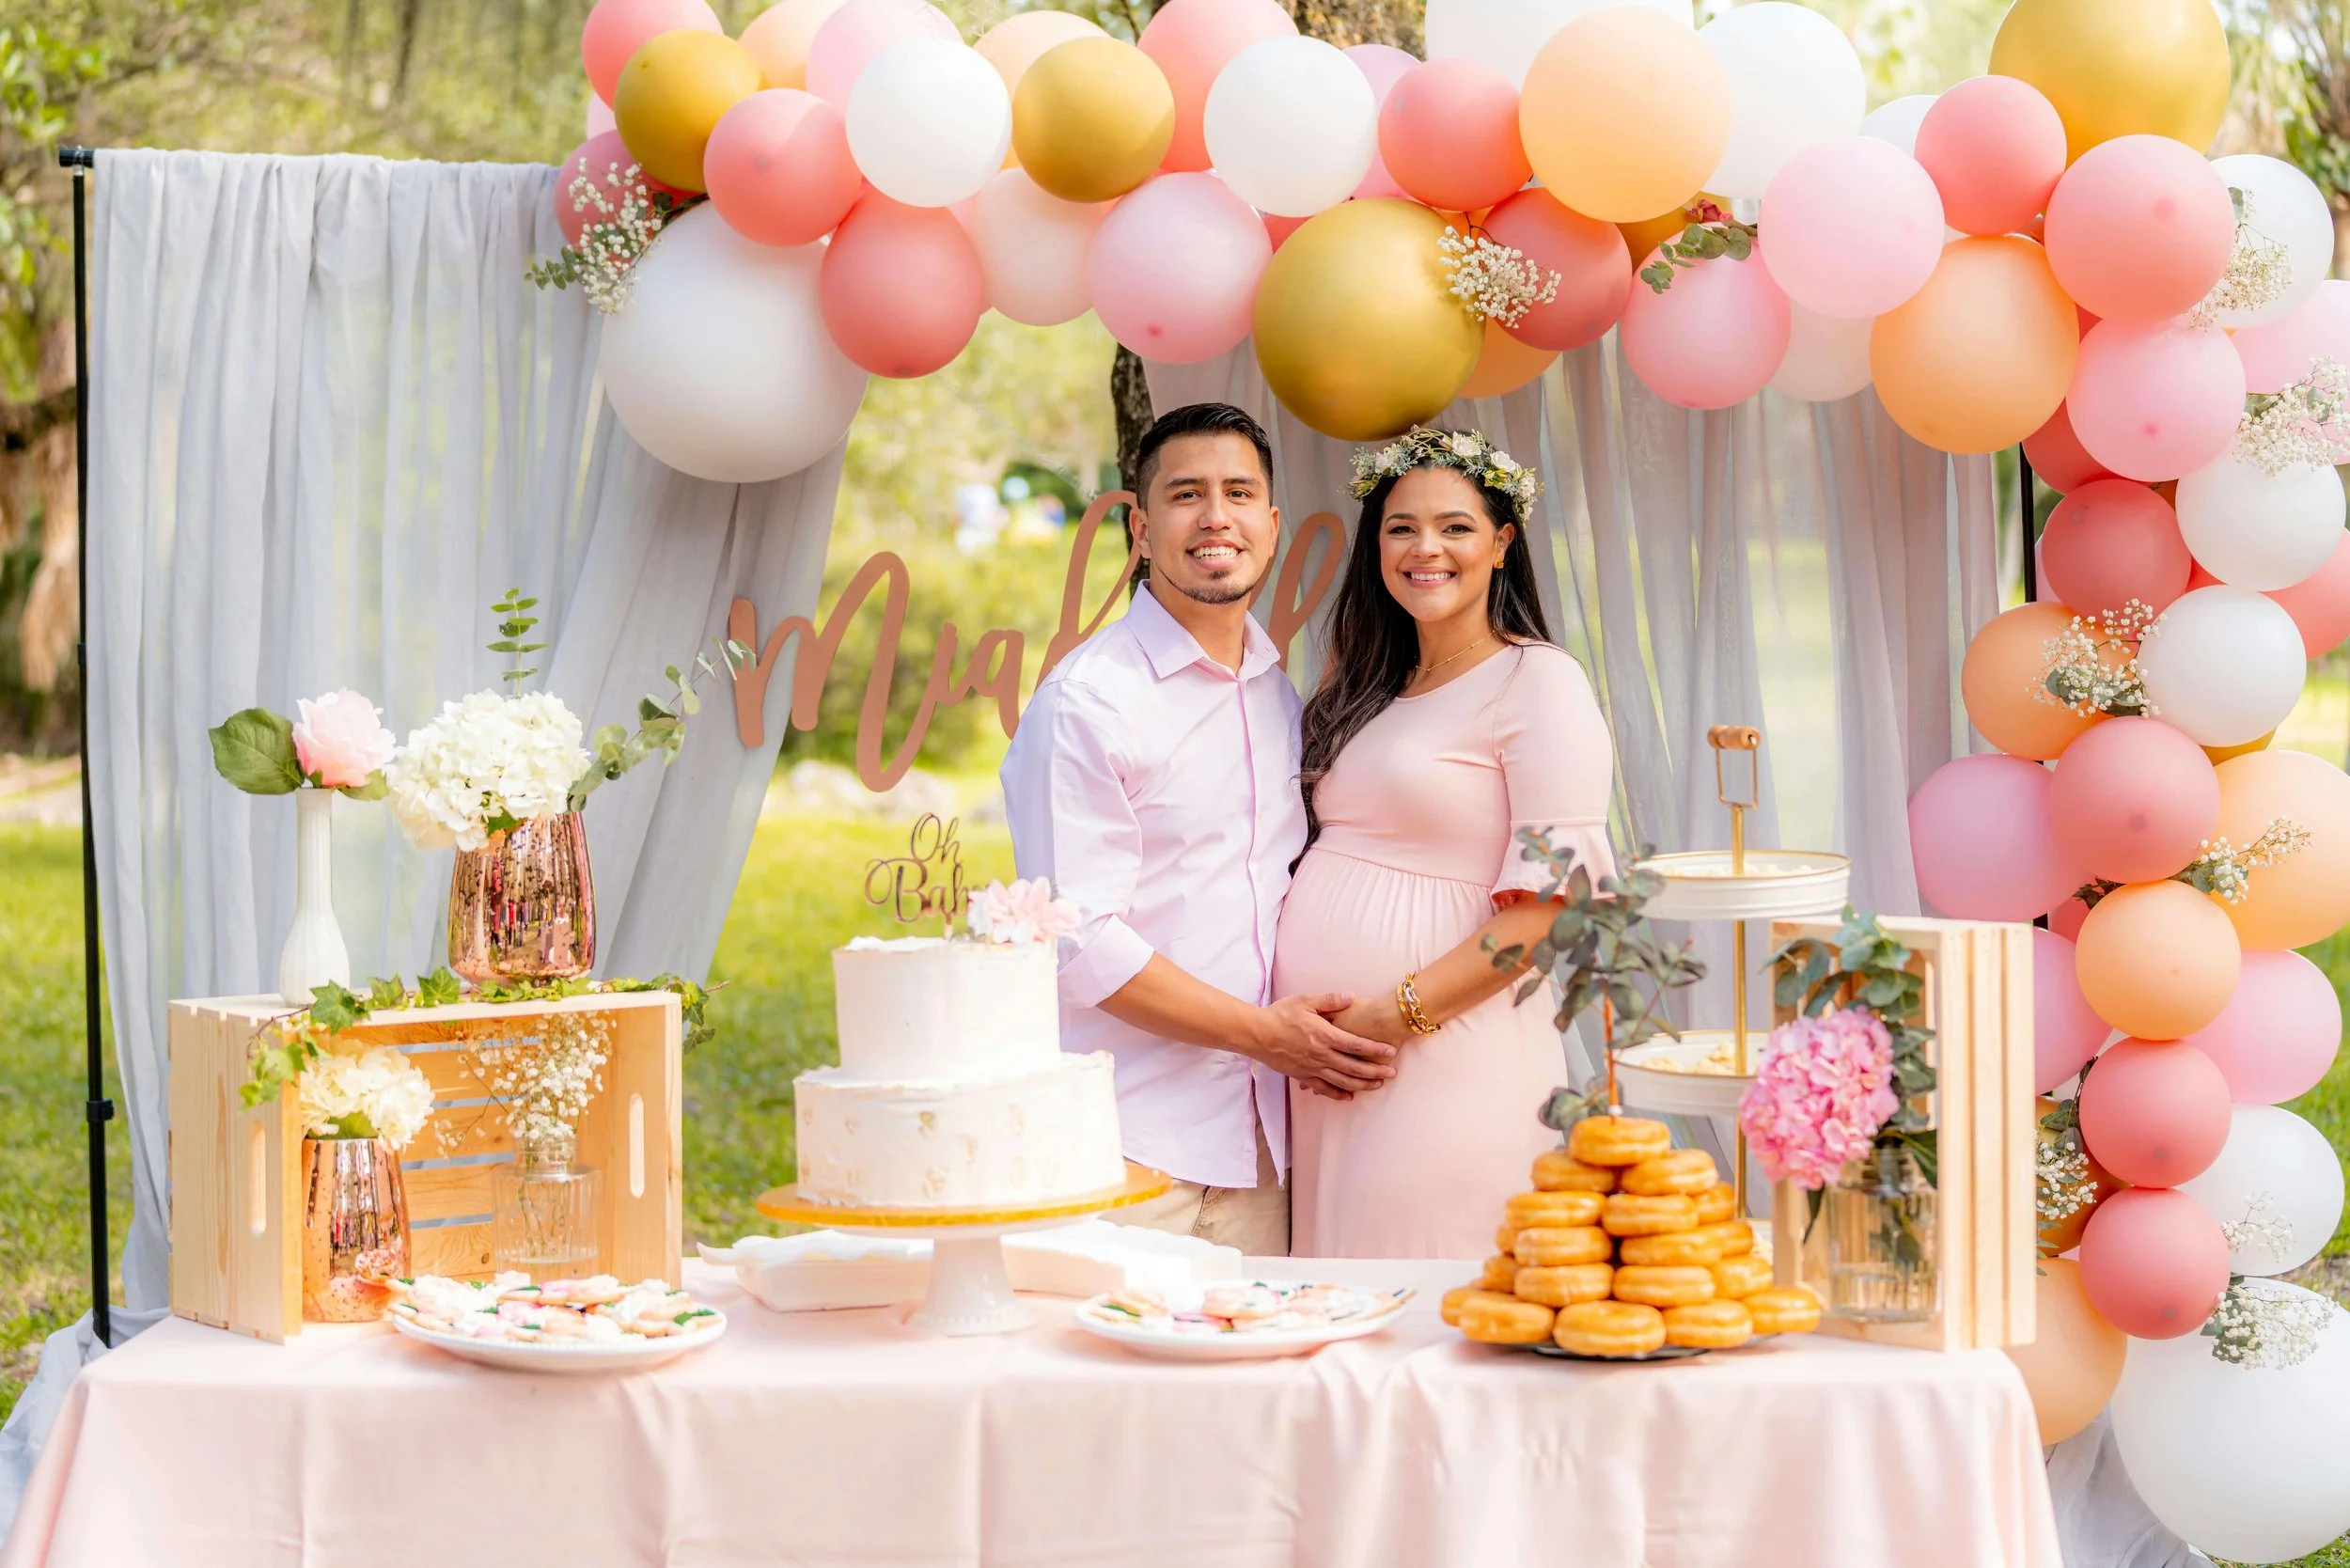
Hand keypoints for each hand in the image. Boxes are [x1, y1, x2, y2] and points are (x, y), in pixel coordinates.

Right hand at [1247, 992, 1396, 1097]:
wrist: (1256, 1034)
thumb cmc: (1280, 1014)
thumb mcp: (1305, 1001)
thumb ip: (1330, 1000)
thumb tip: (1351, 997)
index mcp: (1324, 1035)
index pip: (1356, 1045)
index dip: (1375, 1049)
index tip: (1391, 1051)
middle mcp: (1321, 1055)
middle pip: (1354, 1067)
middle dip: (1375, 1071)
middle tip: (1392, 1073)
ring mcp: (1312, 1068)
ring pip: (1342, 1081)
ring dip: (1362, 1084)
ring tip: (1377, 1085)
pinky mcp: (1302, 1076)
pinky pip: (1323, 1088)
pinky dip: (1337, 1094)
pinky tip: (1349, 1096)